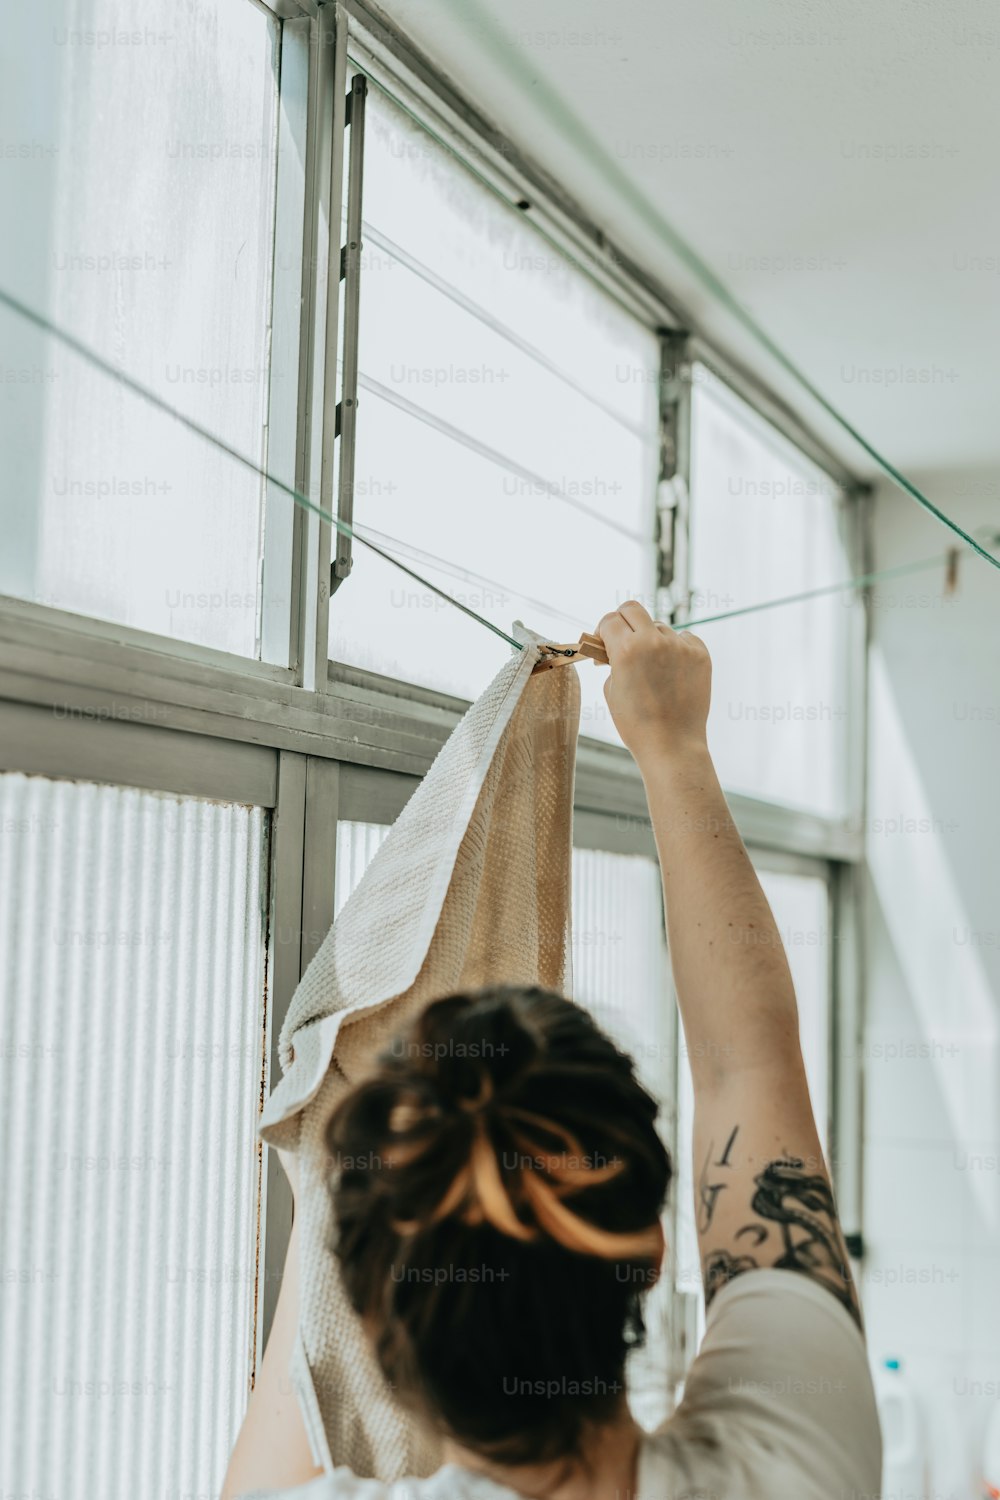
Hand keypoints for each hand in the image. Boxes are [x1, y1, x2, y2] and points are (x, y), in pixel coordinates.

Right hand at [595, 600, 711, 764]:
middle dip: (624, 623)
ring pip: (659, 627)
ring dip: (652, 640)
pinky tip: (672, 671)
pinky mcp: (700, 654)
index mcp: (626, 650)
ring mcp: (680, 646)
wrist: (672, 745)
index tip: (605, 642)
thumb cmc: (636, 723)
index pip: (610, 619)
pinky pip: (683, 639)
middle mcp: (654, 642)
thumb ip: (613, 660)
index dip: (603, 630)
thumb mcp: (611, 689)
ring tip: (653, 668)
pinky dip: (676, 649)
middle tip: (624, 641)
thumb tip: (614, 643)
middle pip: (633, 609)